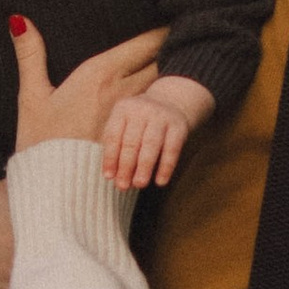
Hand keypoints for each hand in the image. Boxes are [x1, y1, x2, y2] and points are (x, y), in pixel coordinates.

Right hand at [9, 15, 165, 152]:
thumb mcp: (31, 95)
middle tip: (176, 35)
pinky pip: (156, 112)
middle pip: (159, 61)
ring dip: (166, 73)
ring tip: (174, 61)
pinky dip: (161, 100)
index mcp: (100, 75)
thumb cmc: (41, 141)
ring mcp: (133, 116)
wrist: (55, 189)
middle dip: (168, 48)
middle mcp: (122, 92)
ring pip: (160, 86)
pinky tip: (163, 98)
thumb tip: (18, 19)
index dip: (160, 29)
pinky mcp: (136, 135)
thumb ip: (30, 54)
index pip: (144, 43)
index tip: (168, 19)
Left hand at [103, 71, 214, 192]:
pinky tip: (160, 181)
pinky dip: (166, 166)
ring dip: (144, 167)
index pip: (113, 136)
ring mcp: (161, 116)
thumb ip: (117, 146)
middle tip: (122, 186)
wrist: (171, 102)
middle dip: (126, 166)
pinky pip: (172, 149)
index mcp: (123, 109)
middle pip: (131, 142)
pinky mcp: (178, 126)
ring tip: (139, 184)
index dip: (110, 157)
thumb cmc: (140, 122)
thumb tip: (113, 176)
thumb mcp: (124, 124)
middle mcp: (141, 110)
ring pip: (151, 145)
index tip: (109, 177)